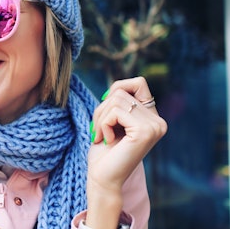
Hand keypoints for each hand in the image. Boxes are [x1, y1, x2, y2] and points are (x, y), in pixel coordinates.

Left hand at [86, 76, 167, 228]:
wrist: (103, 177)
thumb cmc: (104, 151)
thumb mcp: (112, 120)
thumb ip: (119, 102)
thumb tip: (116, 87)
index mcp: (153, 118)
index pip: (139, 82)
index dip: (117, 88)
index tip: (107, 110)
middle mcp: (158, 121)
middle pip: (121, 91)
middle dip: (102, 109)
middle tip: (99, 130)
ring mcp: (154, 126)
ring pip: (116, 100)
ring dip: (100, 118)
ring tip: (102, 136)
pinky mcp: (145, 131)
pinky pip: (115, 111)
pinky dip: (103, 124)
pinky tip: (106, 140)